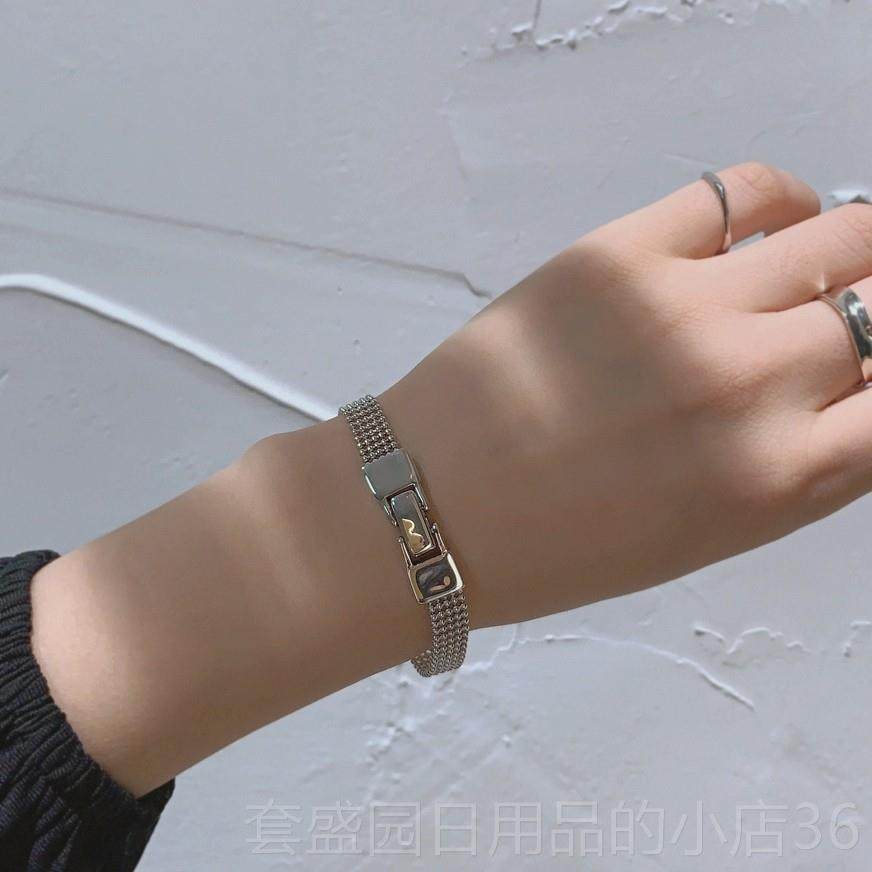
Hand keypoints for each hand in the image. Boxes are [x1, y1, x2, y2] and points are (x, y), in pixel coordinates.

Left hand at [381, 161, 871, 627]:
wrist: (431, 510)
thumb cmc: (555, 545)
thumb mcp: (701, 535)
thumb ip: (791, 466)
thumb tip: (847, 391)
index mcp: (777, 480)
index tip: (867, 366)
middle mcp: (749, 388)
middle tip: (846, 312)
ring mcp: (685, 311)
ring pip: (839, 237)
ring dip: (852, 247)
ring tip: (828, 259)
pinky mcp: (618, 255)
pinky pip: (741, 188)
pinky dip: (778, 198)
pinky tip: (772, 221)